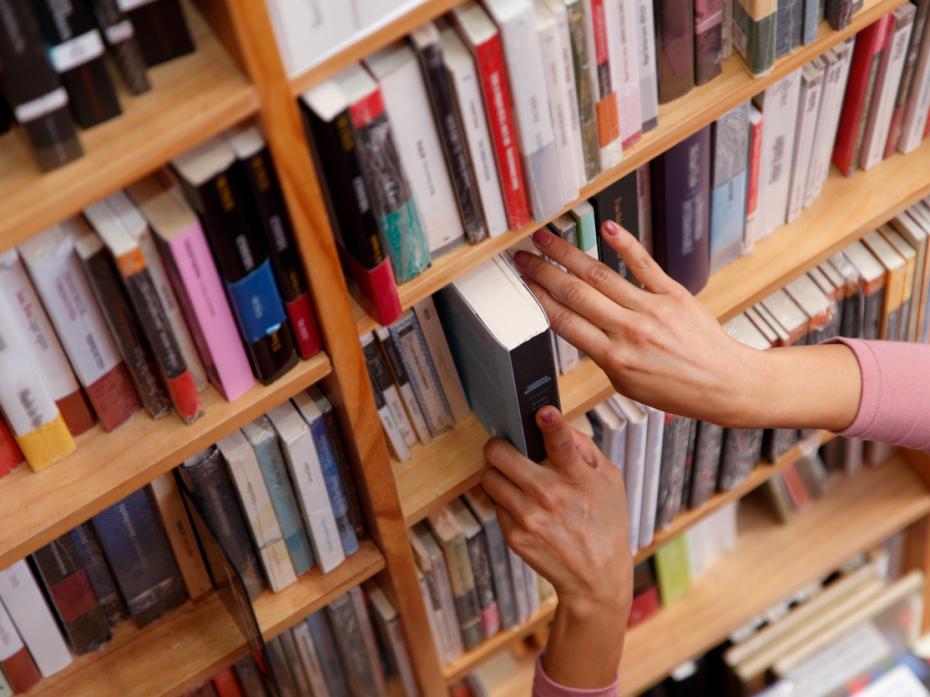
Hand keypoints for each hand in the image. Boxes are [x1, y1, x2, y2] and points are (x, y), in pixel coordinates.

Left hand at [482, 406, 631, 688]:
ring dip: (498, 473)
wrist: (596, 579)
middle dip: (500, 446)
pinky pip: (495, 504)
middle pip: (499, 454)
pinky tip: (525, 508)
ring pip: (489, 477)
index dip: (550, 423)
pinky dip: (505, 500)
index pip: (561, 443)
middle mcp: (549, 494)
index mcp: (576, 477)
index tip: (543, 413)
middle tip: (506, 449)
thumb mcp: (609, 480)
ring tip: (515, 479)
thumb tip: (557, 424)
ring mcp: (528, 516)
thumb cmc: (606, 524)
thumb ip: (584, 448)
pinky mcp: (513, 535)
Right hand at [513, 222, 860, 430]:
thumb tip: (575, 327)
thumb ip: (601, 354)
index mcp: (615, 359)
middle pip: (575, 294)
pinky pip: (645, 265)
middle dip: (543, 273)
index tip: (521, 285)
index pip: (565, 322)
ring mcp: (653, 309)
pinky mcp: (674, 294)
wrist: (725, 384)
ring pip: (601, 276)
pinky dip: (626, 244)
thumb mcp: (626, 384)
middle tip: (522, 258)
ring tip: (547, 239)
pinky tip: (608, 228)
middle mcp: (631, 331)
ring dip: (569, 253)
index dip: (538, 299)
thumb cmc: (677, 389)